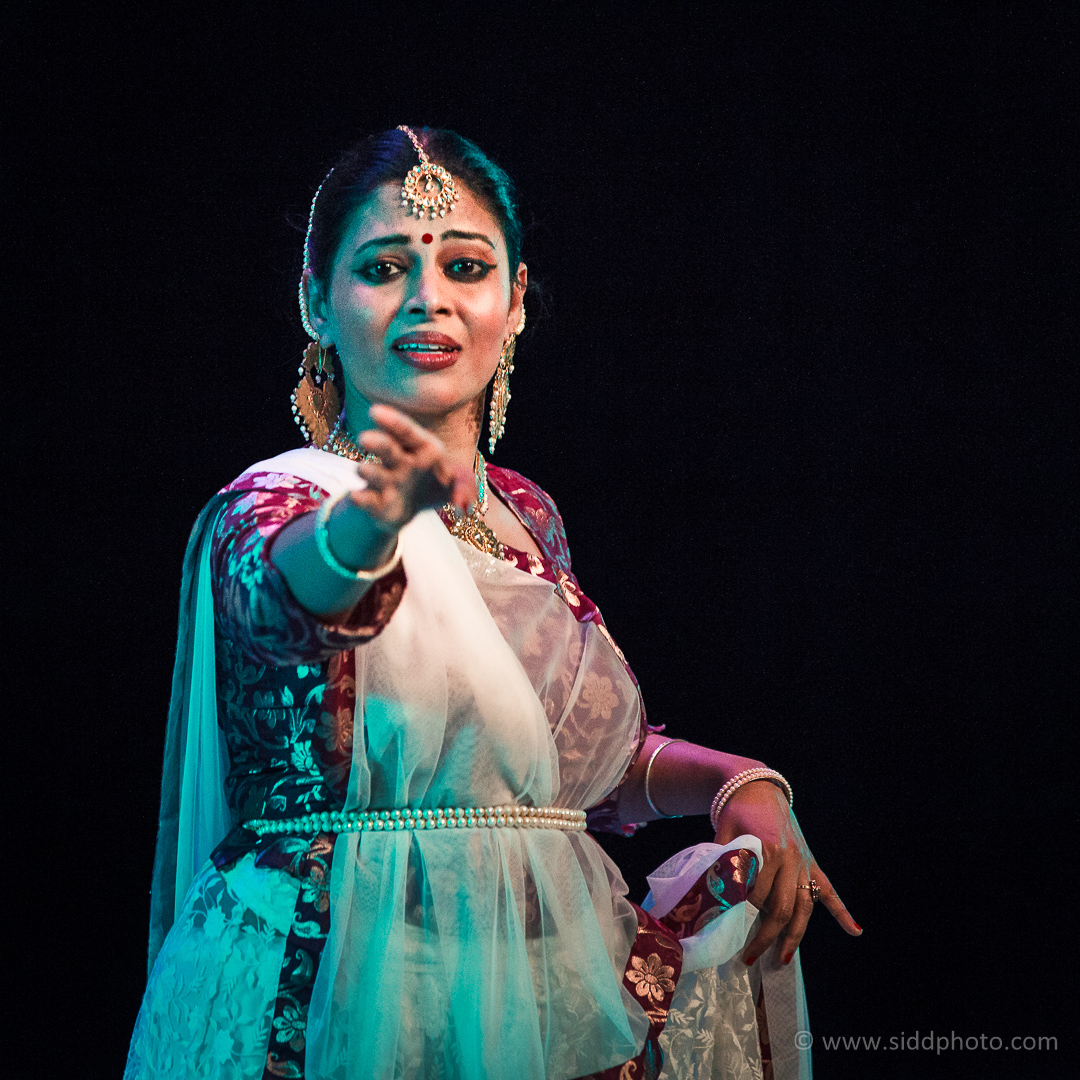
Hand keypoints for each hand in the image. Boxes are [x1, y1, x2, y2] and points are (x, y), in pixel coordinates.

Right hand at [347, 404, 476, 529]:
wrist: (412, 506)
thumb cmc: (436, 483)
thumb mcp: (457, 483)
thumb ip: (465, 488)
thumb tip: (466, 505)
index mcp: (420, 448)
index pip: (407, 431)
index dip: (393, 422)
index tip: (374, 411)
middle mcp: (399, 461)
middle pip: (388, 449)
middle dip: (378, 443)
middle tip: (364, 438)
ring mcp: (386, 481)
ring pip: (376, 473)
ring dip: (370, 472)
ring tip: (361, 469)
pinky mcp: (376, 502)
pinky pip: (367, 499)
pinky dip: (361, 499)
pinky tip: (355, 497)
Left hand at [713, 780, 861, 965]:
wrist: (756, 788)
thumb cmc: (736, 813)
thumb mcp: (724, 834)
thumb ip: (721, 863)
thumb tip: (712, 896)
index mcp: (767, 850)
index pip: (756, 894)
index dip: (741, 914)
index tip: (728, 931)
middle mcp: (790, 859)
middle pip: (781, 907)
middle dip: (765, 936)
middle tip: (749, 957)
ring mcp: (803, 862)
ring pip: (804, 906)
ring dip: (794, 935)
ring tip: (783, 959)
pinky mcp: (812, 862)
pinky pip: (830, 890)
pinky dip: (842, 911)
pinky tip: (855, 931)